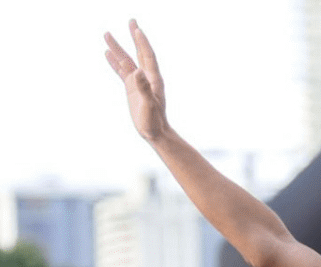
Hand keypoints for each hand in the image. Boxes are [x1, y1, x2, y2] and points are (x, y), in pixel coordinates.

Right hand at [104, 19, 168, 142]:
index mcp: (153, 79)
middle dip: (134, 37)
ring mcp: (138, 82)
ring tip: (106, 34)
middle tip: (131, 21)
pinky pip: (121, 71)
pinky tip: (107, 53)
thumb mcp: (149, 104)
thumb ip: (144, 88)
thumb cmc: (154, 121)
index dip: (142, 42)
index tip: (136, 28)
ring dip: (118, 48)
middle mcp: (146, 77)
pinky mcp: (131, 89)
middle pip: (139, 53)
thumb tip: (137, 72)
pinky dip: (114, 62)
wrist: (155, 132)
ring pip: (126, 60)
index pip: (147, 55)